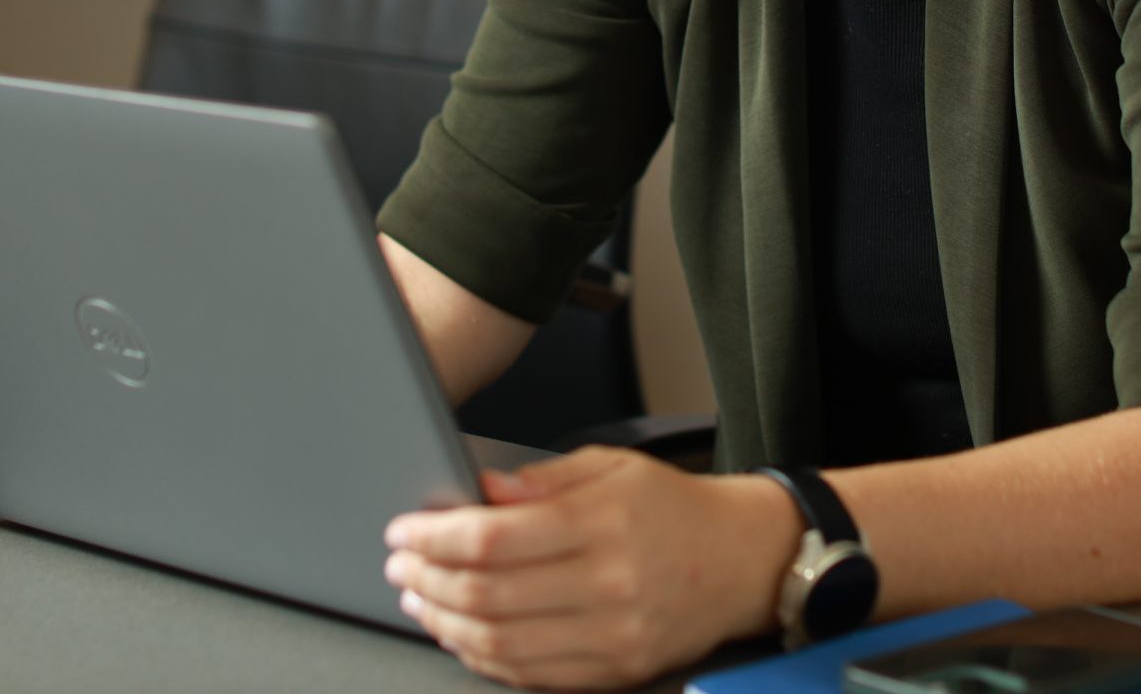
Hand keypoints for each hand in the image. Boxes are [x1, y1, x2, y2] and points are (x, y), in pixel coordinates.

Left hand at [383, 445, 800, 688]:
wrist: (740, 560)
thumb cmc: (673, 506)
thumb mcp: (612, 466)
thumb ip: (541, 480)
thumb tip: (479, 490)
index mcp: (603, 520)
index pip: (495, 536)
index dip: (436, 536)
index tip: (404, 531)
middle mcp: (607, 583)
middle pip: (488, 594)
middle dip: (427, 579)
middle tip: (400, 565)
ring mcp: (610, 636)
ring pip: (499, 643)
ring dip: (445, 622)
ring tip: (420, 599)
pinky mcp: (613, 672)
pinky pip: (528, 674)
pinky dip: (482, 656)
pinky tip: (462, 632)